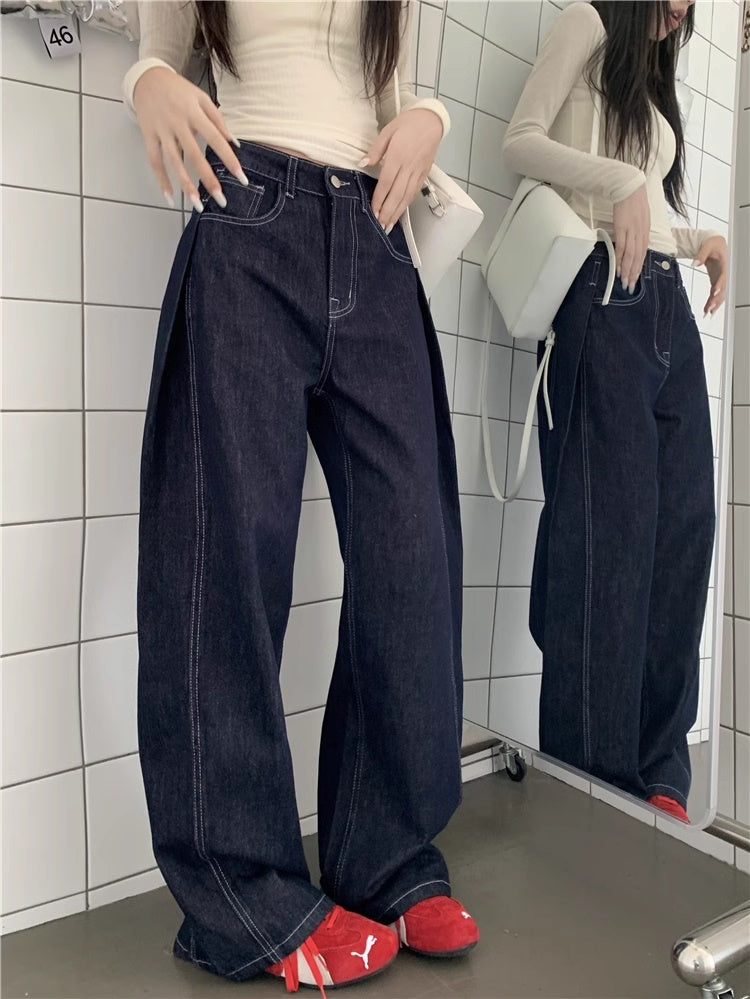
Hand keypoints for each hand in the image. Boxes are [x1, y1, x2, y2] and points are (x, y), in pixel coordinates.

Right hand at [133, 67, 247, 210]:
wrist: (147, 78)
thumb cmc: (179, 90)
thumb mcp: (202, 98)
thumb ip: (219, 120)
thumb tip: (235, 143)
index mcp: (193, 112)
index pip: (215, 139)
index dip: (229, 159)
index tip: (241, 178)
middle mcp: (177, 122)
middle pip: (194, 155)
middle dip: (208, 179)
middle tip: (221, 200)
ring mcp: (161, 130)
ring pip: (173, 162)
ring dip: (185, 185)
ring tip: (197, 204)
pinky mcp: (148, 135)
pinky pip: (154, 161)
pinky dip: (161, 180)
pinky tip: (171, 197)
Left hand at [360, 108, 443, 231]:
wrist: (431, 120)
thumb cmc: (407, 123)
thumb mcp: (387, 131)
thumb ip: (375, 149)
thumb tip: (363, 162)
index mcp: (398, 155)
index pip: (386, 182)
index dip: (379, 199)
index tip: (373, 211)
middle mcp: (409, 166)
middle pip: (397, 194)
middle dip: (388, 211)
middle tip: (380, 226)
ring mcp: (418, 171)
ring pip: (407, 196)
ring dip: (397, 212)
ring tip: (389, 225)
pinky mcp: (424, 173)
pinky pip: (415, 192)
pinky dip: (407, 204)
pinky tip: (401, 211)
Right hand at [612, 184, 649, 292]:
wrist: (629, 187)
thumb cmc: (634, 201)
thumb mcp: (641, 216)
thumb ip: (639, 230)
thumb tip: (634, 242)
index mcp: (646, 231)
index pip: (643, 253)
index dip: (639, 268)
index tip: (636, 279)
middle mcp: (640, 233)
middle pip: (638, 257)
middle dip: (633, 273)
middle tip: (630, 286)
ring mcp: (632, 231)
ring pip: (630, 255)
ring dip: (627, 269)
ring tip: (624, 281)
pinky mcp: (622, 228)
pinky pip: (621, 247)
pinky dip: (620, 258)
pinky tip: (617, 267)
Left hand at [693, 235, 727, 315]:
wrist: (714, 242)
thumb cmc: (713, 242)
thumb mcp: (707, 245)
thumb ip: (701, 254)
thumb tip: (694, 263)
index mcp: (724, 263)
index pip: (723, 276)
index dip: (720, 284)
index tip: (715, 292)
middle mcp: (724, 272)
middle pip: (723, 288)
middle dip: (717, 299)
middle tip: (711, 308)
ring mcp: (720, 278)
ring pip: (720, 293)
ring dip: (715, 303)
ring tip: (708, 313)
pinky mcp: (716, 280)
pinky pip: (715, 293)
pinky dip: (712, 301)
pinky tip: (707, 310)